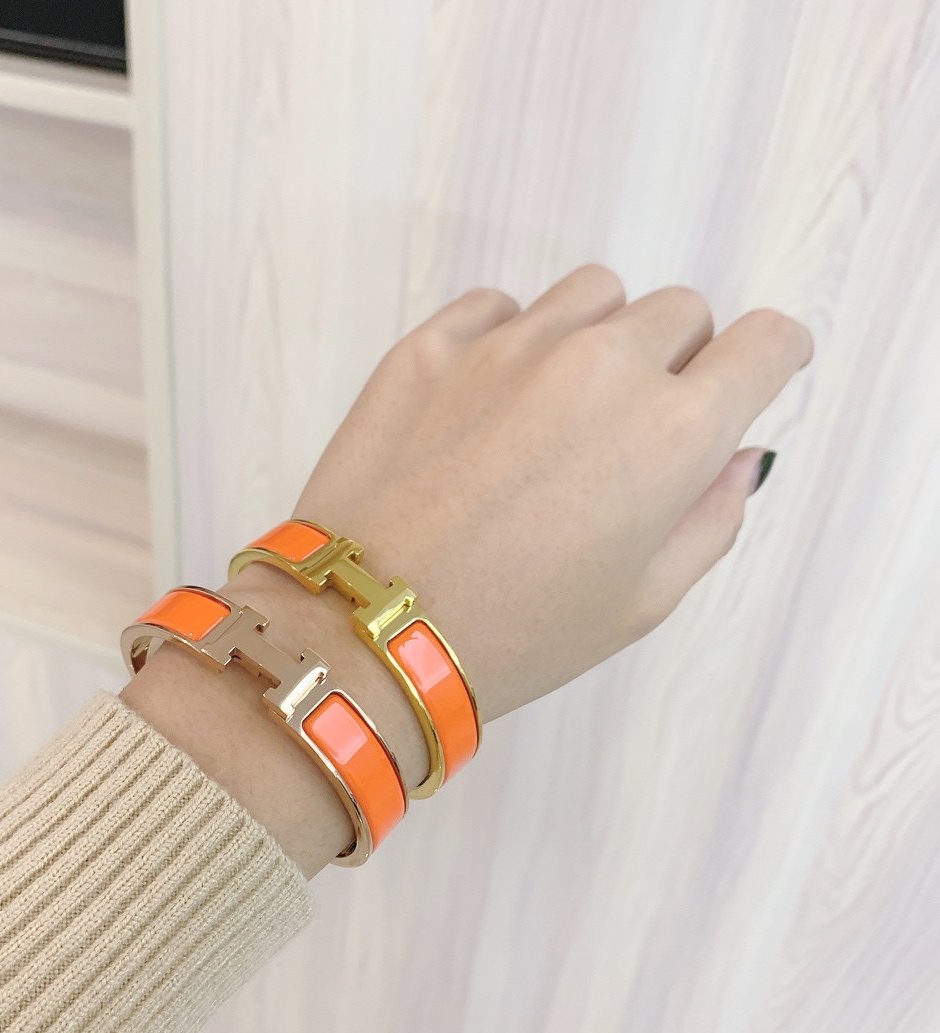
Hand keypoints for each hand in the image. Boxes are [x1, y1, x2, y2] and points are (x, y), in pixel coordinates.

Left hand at [285, 265, 811, 723]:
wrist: (367, 629)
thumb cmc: (518, 635)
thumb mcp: (641, 602)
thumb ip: (711, 517)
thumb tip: (739, 455)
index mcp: (670, 433)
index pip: (764, 345)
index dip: (768, 361)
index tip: (748, 380)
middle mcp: (600, 365)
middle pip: (679, 312)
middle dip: (676, 360)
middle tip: (629, 430)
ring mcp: (509, 345)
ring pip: (593, 294)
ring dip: (597, 337)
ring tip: (554, 412)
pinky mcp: (431, 343)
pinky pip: (500, 306)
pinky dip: (512, 338)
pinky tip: (486, 402)